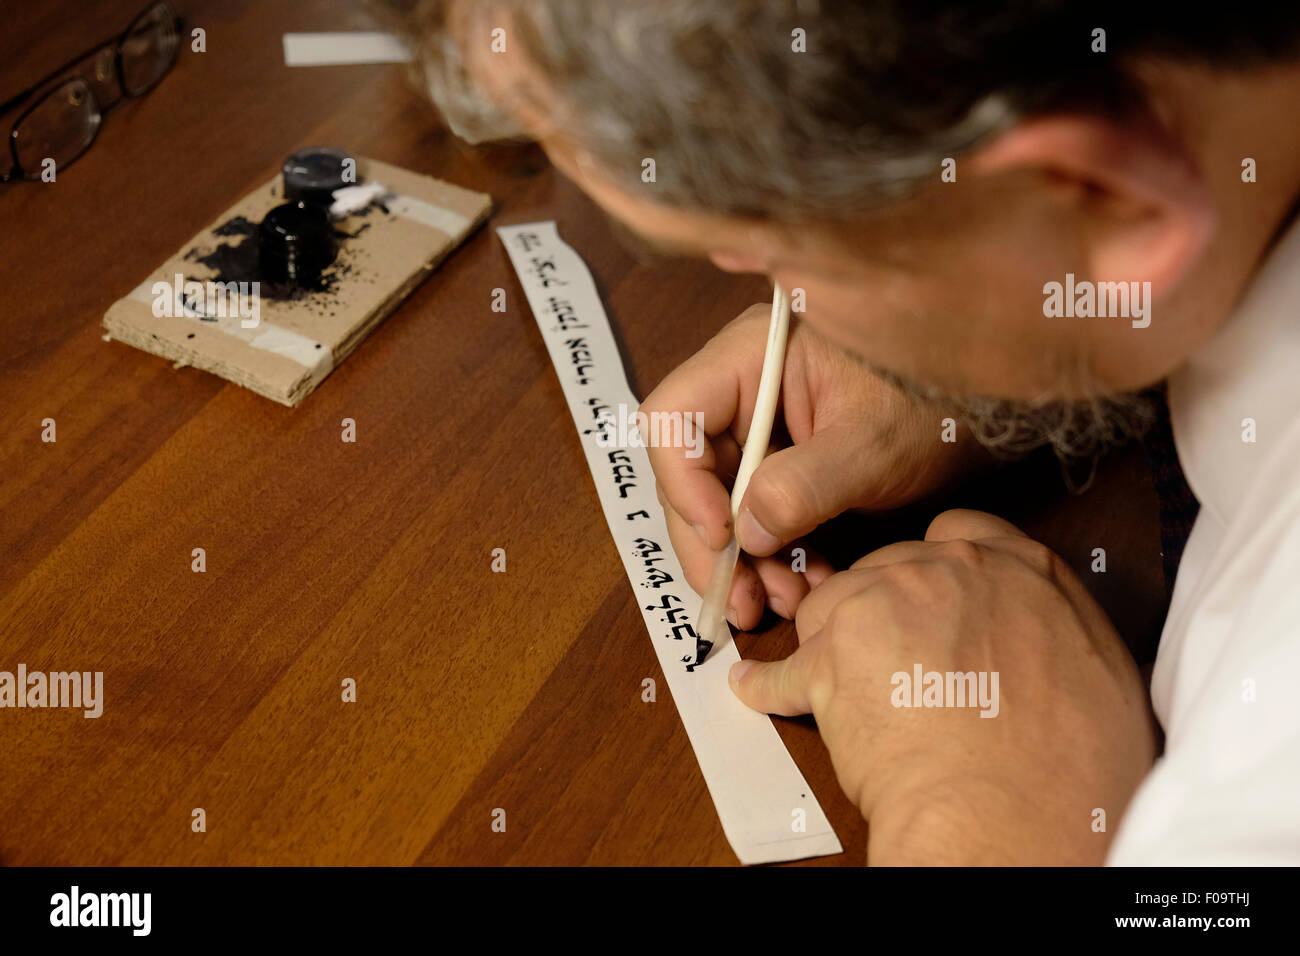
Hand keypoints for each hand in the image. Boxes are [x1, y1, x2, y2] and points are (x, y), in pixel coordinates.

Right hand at [641, 304, 981, 628]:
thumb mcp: (873, 446)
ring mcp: (759, 427)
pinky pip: (755, 514)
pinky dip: (774, 556)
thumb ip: (805, 485)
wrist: (985, 409)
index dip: (684, 483)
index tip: (723, 539)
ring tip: (783, 604)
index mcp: (752, 356)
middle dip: (713, 544)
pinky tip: (807, 587)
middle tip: (739, 602)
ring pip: (719, 502)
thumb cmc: (935, 401)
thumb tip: (745, 533)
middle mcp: (742, 389)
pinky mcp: (780, 462)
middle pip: (688, 471)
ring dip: (745, 561)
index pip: (673, 417)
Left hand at [728, 509, 1157, 863]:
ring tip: (837, 688)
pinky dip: (769, 687)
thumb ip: (1061, 626)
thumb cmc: (1071, 765)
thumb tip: (1046, 636)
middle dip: (881, 610)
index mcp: (1019, 569)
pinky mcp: (828, 659)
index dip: (934, 567)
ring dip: (831, 644)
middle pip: (886, 570)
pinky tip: (757, 693)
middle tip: (889, 662)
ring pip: (831, 608)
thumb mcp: (1104, 672)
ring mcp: (881, 606)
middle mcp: (946, 571)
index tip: (926, 595)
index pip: (958, 534)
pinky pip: (781, 670)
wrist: (1010, 813)